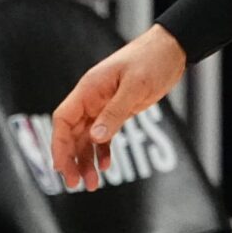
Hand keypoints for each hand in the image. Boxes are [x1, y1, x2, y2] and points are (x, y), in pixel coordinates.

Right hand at [51, 24, 186, 189]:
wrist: (172, 48)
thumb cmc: (152, 59)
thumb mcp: (135, 86)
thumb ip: (115, 112)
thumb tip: (95, 138)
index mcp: (89, 89)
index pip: (64, 119)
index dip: (59, 144)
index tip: (60, 167)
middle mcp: (92, 98)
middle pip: (72, 133)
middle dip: (71, 159)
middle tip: (74, 184)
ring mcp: (104, 105)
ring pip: (88, 137)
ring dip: (87, 160)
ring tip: (91, 184)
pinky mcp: (119, 110)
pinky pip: (104, 134)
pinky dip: (103, 151)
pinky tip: (106, 165)